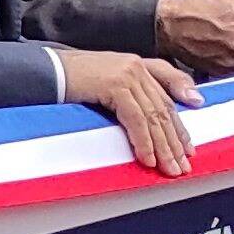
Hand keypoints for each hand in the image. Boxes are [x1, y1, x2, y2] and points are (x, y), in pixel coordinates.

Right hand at [53, 45, 200, 177]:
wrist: (45, 71)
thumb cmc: (69, 81)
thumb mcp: (104, 87)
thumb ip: (129, 98)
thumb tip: (151, 123)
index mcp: (136, 65)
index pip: (166, 98)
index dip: (179, 124)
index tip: (188, 146)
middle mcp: (136, 67)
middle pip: (163, 110)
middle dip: (174, 142)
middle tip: (182, 165)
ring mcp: (127, 74)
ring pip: (153, 117)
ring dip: (163, 147)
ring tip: (169, 168)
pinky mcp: (115, 85)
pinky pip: (136, 119)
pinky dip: (143, 141)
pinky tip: (148, 158)